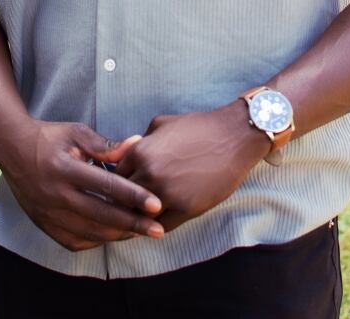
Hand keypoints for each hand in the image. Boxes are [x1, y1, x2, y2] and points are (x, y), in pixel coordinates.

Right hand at [0, 120, 164, 251]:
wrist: (12, 149)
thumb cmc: (49, 137)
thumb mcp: (76, 133)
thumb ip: (106, 144)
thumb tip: (137, 143)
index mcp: (65, 169)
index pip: (106, 186)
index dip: (133, 196)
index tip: (156, 204)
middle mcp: (56, 195)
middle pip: (101, 215)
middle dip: (133, 224)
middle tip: (158, 229)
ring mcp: (48, 213)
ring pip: (89, 232)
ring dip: (118, 234)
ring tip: (142, 233)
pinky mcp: (44, 224)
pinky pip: (74, 241)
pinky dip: (96, 240)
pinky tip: (113, 235)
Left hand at [115, 101, 270, 232]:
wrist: (233, 137)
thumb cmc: (198, 127)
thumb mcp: (161, 124)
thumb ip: (139, 142)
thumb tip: (125, 156)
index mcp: (140, 151)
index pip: (115, 177)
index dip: (116, 184)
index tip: (118, 190)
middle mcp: (149, 174)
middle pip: (123, 199)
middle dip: (124, 203)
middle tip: (123, 210)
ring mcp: (167, 193)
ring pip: (140, 216)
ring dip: (139, 218)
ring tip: (137, 220)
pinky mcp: (186, 208)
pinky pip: (161, 225)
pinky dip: (157, 225)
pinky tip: (157, 222)